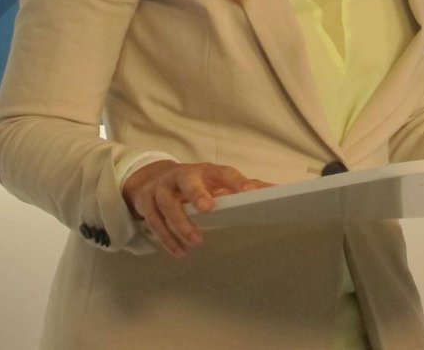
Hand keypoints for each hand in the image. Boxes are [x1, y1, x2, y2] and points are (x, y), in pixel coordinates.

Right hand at [122, 161, 271, 257]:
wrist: (151, 177)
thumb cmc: (194, 183)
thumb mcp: (215, 182)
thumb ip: (243, 186)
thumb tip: (277, 189)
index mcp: (205, 171)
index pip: (223, 172)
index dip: (236, 181)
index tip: (251, 193)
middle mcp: (182, 176)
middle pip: (187, 181)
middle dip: (196, 193)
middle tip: (208, 209)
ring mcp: (161, 188)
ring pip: (167, 205)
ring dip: (181, 225)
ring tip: (197, 243)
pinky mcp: (146, 203)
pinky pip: (154, 222)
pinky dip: (167, 238)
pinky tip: (180, 252)